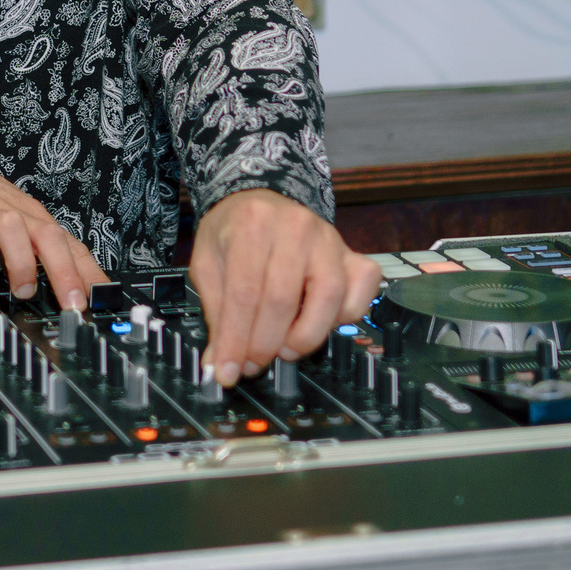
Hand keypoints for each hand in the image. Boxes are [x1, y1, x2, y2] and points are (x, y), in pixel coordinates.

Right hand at [0, 135, 108, 307]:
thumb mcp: (14, 222)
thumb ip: (35, 251)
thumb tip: (62, 286)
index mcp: (34, 220)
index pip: (71, 246)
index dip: (90, 274)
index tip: (102, 301)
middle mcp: (17, 216)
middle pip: (50, 238)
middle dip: (67, 273)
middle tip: (74, 305)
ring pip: (15, 233)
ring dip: (24, 265)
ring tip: (23, 291)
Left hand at [188, 189, 384, 385]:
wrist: (260, 199)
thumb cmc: (234, 232)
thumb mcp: (208, 263)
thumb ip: (215, 312)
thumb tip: (218, 363)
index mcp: (252, 224)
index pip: (244, 293)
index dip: (235, 340)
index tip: (227, 371)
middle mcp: (295, 227)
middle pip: (283, 299)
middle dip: (265, 344)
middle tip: (252, 365)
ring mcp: (328, 239)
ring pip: (329, 296)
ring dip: (306, 336)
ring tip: (284, 349)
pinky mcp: (351, 253)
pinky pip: (362, 288)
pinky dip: (346, 316)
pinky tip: (320, 324)